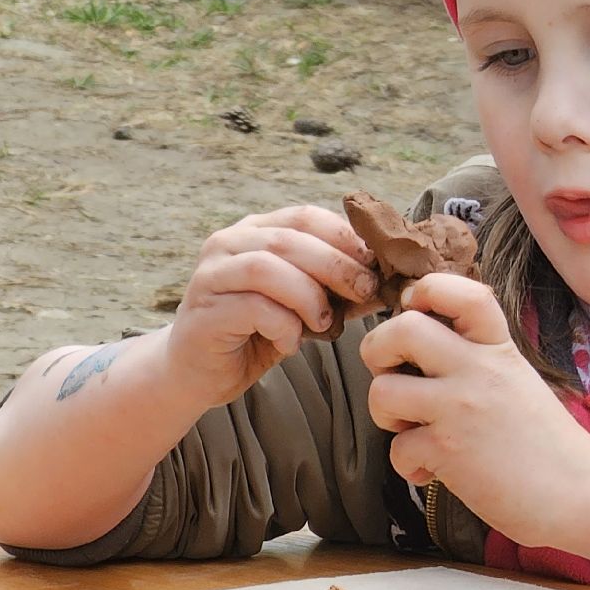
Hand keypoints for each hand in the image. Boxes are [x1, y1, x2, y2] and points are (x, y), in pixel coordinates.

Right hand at [167, 205, 378, 405]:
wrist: (198, 373)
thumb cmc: (256, 334)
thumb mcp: (305, 306)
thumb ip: (339, 289)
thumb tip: (391, 280)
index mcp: (254, 231)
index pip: (306, 216)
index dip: (345, 237)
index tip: (375, 264)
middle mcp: (228, 243)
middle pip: (291, 239)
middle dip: (337, 265)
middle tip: (364, 291)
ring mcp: (212, 275)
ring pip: (270, 268)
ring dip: (309, 296)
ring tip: (324, 323)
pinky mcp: (205, 311)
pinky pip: (254, 307)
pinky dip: (284, 326)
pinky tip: (291, 343)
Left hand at [360, 273, 589, 547]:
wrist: (580, 492)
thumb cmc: (547, 444)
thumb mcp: (519, 380)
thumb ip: (479, 360)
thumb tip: (423, 350)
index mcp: (499, 348)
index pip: (460, 292)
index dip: (425, 291)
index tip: (417, 312)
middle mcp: (479, 370)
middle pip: (402, 328)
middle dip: (379, 351)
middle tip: (395, 376)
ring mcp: (461, 408)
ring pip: (382, 390)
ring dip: (384, 413)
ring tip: (410, 429)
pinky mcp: (448, 451)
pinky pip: (397, 449)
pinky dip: (408, 466)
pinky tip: (433, 472)